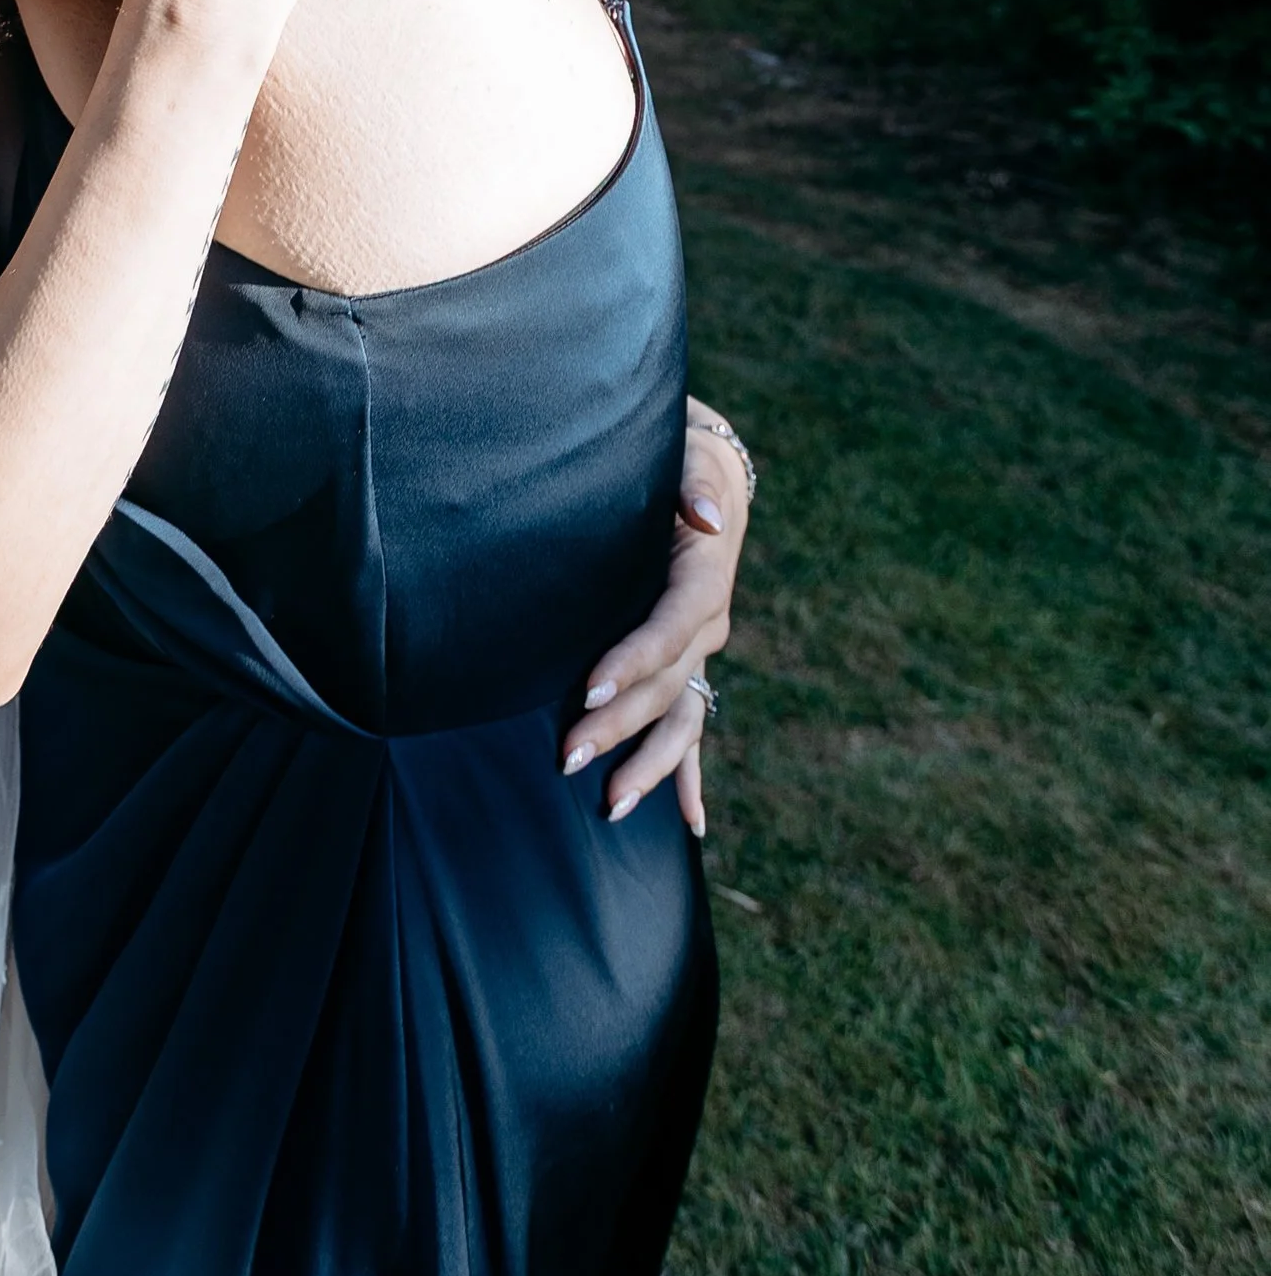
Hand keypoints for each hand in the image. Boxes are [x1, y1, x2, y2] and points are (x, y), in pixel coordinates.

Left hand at [559, 410, 752, 836]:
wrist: (703, 472)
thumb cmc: (679, 457)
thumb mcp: (684, 453)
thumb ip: (690, 481)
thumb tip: (706, 516)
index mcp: (705, 576)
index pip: (673, 627)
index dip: (635, 660)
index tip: (589, 689)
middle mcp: (708, 623)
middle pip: (668, 685)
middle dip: (619, 725)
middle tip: (566, 756)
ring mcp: (701, 651)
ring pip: (682, 720)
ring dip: (647, 764)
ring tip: (610, 806)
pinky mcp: (688, 663)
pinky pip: (692, 727)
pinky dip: (687, 773)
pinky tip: (687, 822)